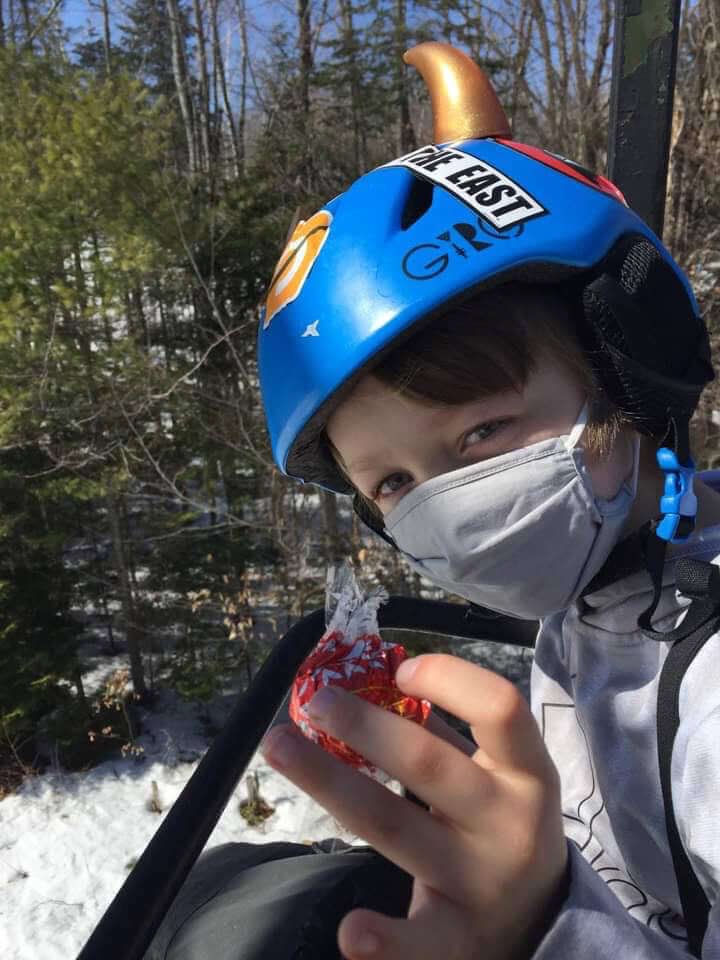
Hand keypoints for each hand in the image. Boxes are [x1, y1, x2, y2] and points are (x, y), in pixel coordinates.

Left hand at [261, 654, 567, 959]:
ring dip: (330, 783)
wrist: (542, 919)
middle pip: (427, 764)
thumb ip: (446, 730)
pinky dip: (387, 941)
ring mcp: (482, 881)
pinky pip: (422, 941)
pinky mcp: (458, 937)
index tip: (399, 670)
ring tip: (279, 747)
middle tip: (315, 701)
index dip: (447, 678)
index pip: (499, 707)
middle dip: (363, 726)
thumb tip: (376, 677)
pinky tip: (351, 932)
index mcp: (527, 770)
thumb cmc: (503, 820)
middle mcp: (508, 821)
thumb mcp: (498, 771)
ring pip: (395, 827)